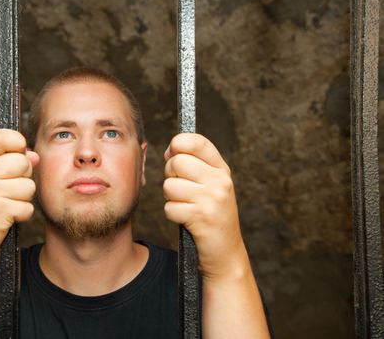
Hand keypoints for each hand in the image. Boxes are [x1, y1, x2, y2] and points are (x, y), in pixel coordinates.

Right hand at [0, 129, 38, 270]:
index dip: (17, 143)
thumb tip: (34, 155)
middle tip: (9, 192)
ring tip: (7, 206)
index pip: (1, 136)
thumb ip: (12, 164)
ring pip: (28, 186)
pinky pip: (27, 207)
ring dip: (24, 199)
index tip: (19, 153)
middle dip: (24, 178)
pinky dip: (23, 215)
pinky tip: (8, 219)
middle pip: (22, 162)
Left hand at [163, 133, 247, 280]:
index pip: (196, 141)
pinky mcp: (201, 217)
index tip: (172, 155)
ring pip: (170, 185)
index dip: (177, 144)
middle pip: (177, 162)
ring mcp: (212, 199)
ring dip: (171, 199)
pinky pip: (169, 207)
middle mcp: (220, 181)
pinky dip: (172, 215)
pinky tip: (186, 220)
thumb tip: (169, 151)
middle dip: (170, 176)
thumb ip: (194, 166)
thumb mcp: (211, 186)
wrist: (225, 253)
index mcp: (222, 169)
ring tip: (186, 206)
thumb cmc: (212, 217)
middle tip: (181, 190)